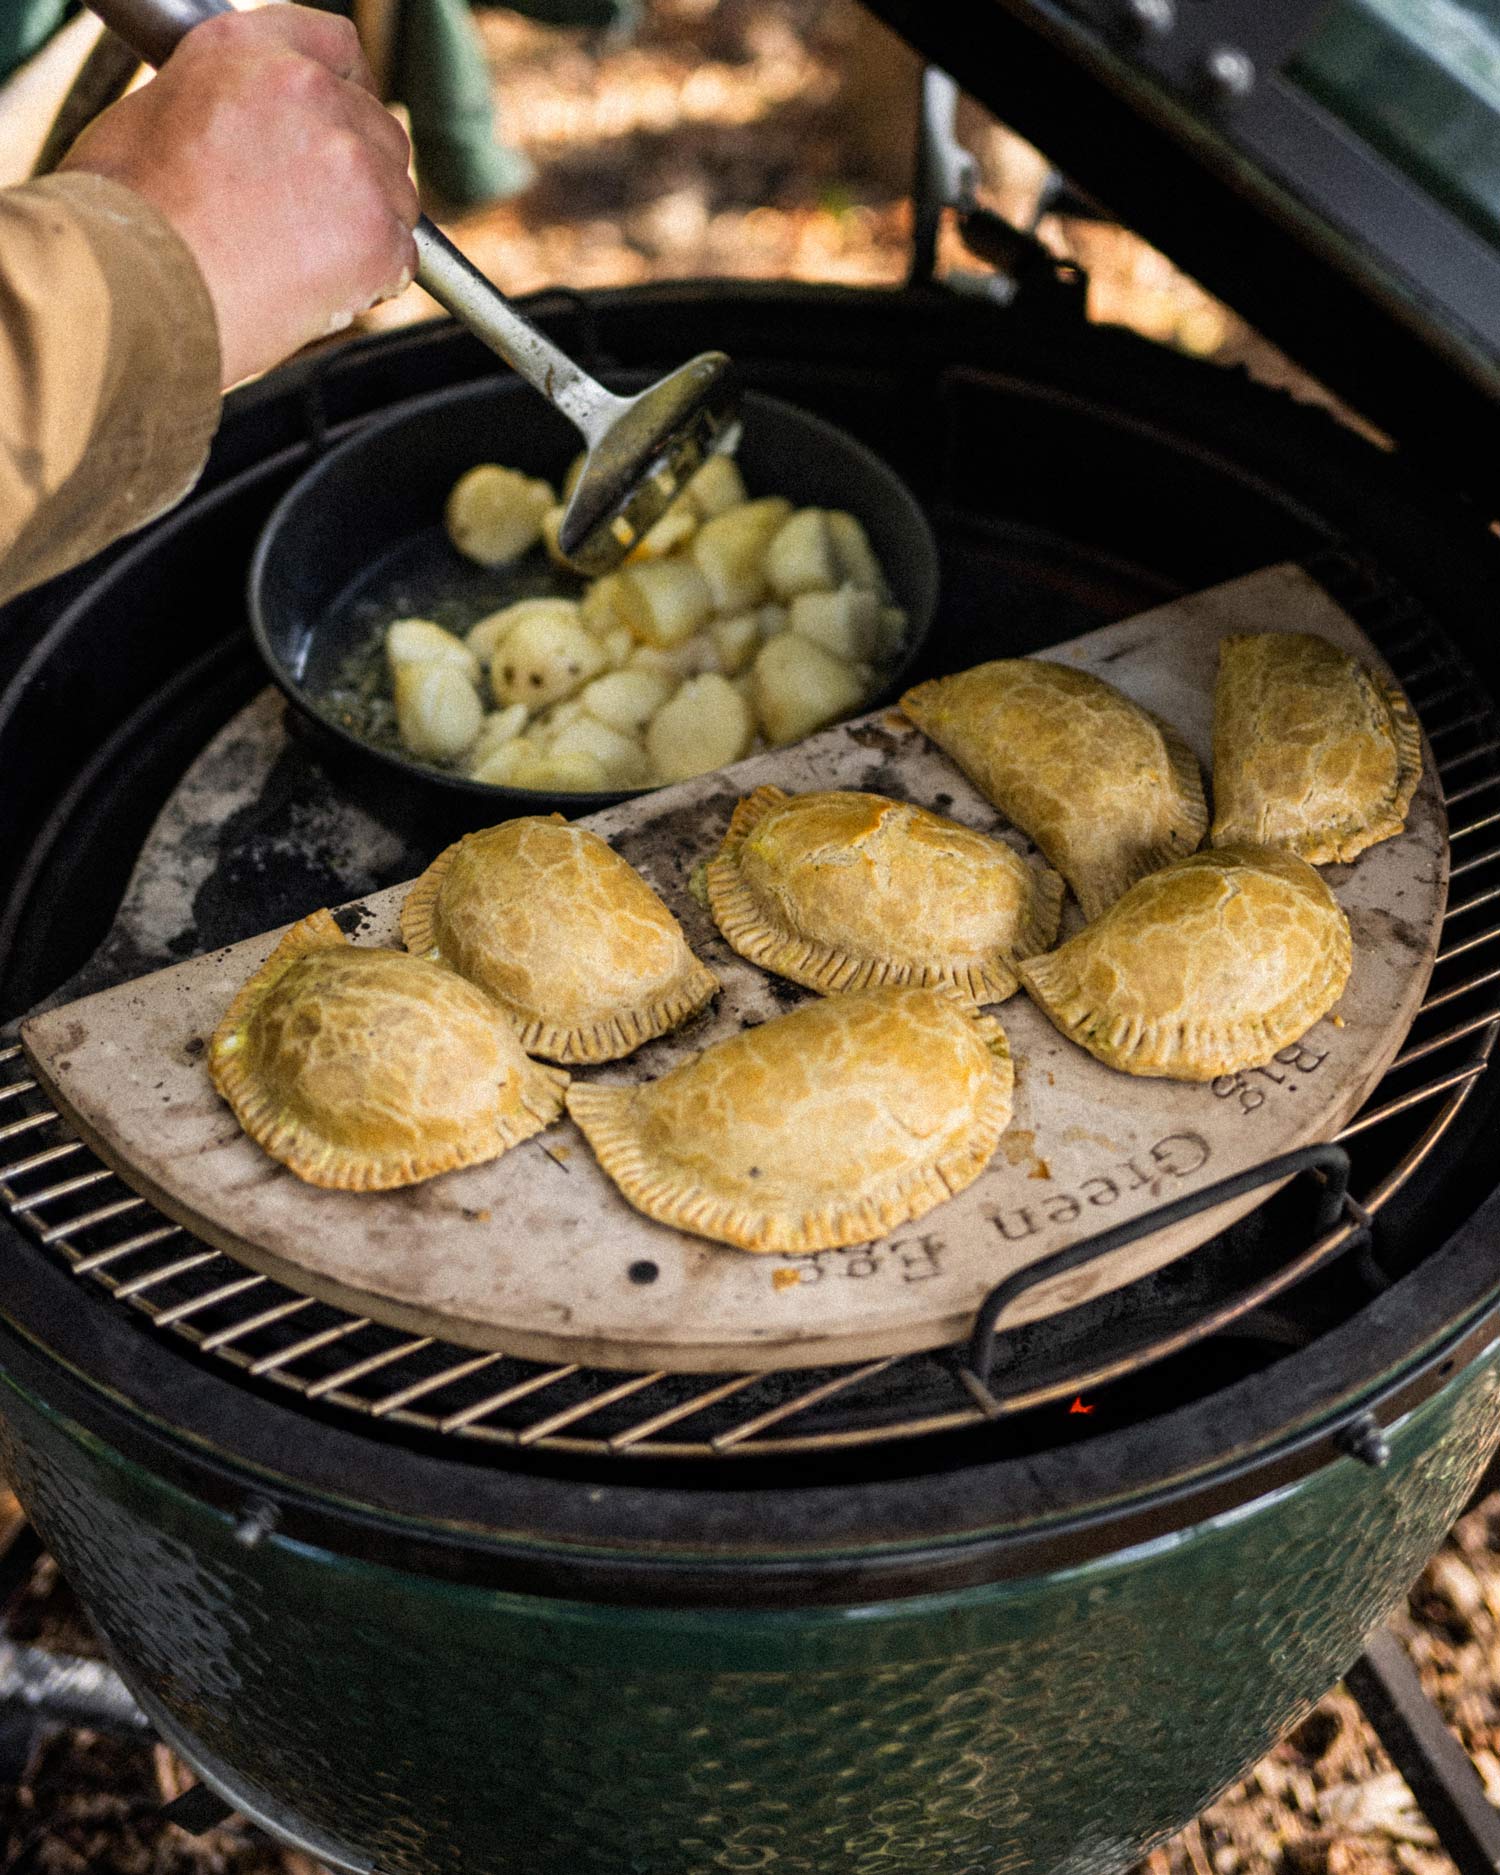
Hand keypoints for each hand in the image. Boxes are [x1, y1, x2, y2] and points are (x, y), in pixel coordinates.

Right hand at [61, 6, 420, 387]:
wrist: (132, 286)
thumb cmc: (125, 219)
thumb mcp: (156, 118)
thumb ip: (223, 109)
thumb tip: (239, 137)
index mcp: (249, 50)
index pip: (336, 45)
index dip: (349, 88)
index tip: (344, 121)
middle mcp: (310, 91)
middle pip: (378, 128)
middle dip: (359, 173)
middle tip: (316, 219)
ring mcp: (351, 163)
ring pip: (396, 196)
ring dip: (367, 229)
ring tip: (303, 263)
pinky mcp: (377, 234)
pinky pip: (402, 258)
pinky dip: (374, 281)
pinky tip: (321, 292)